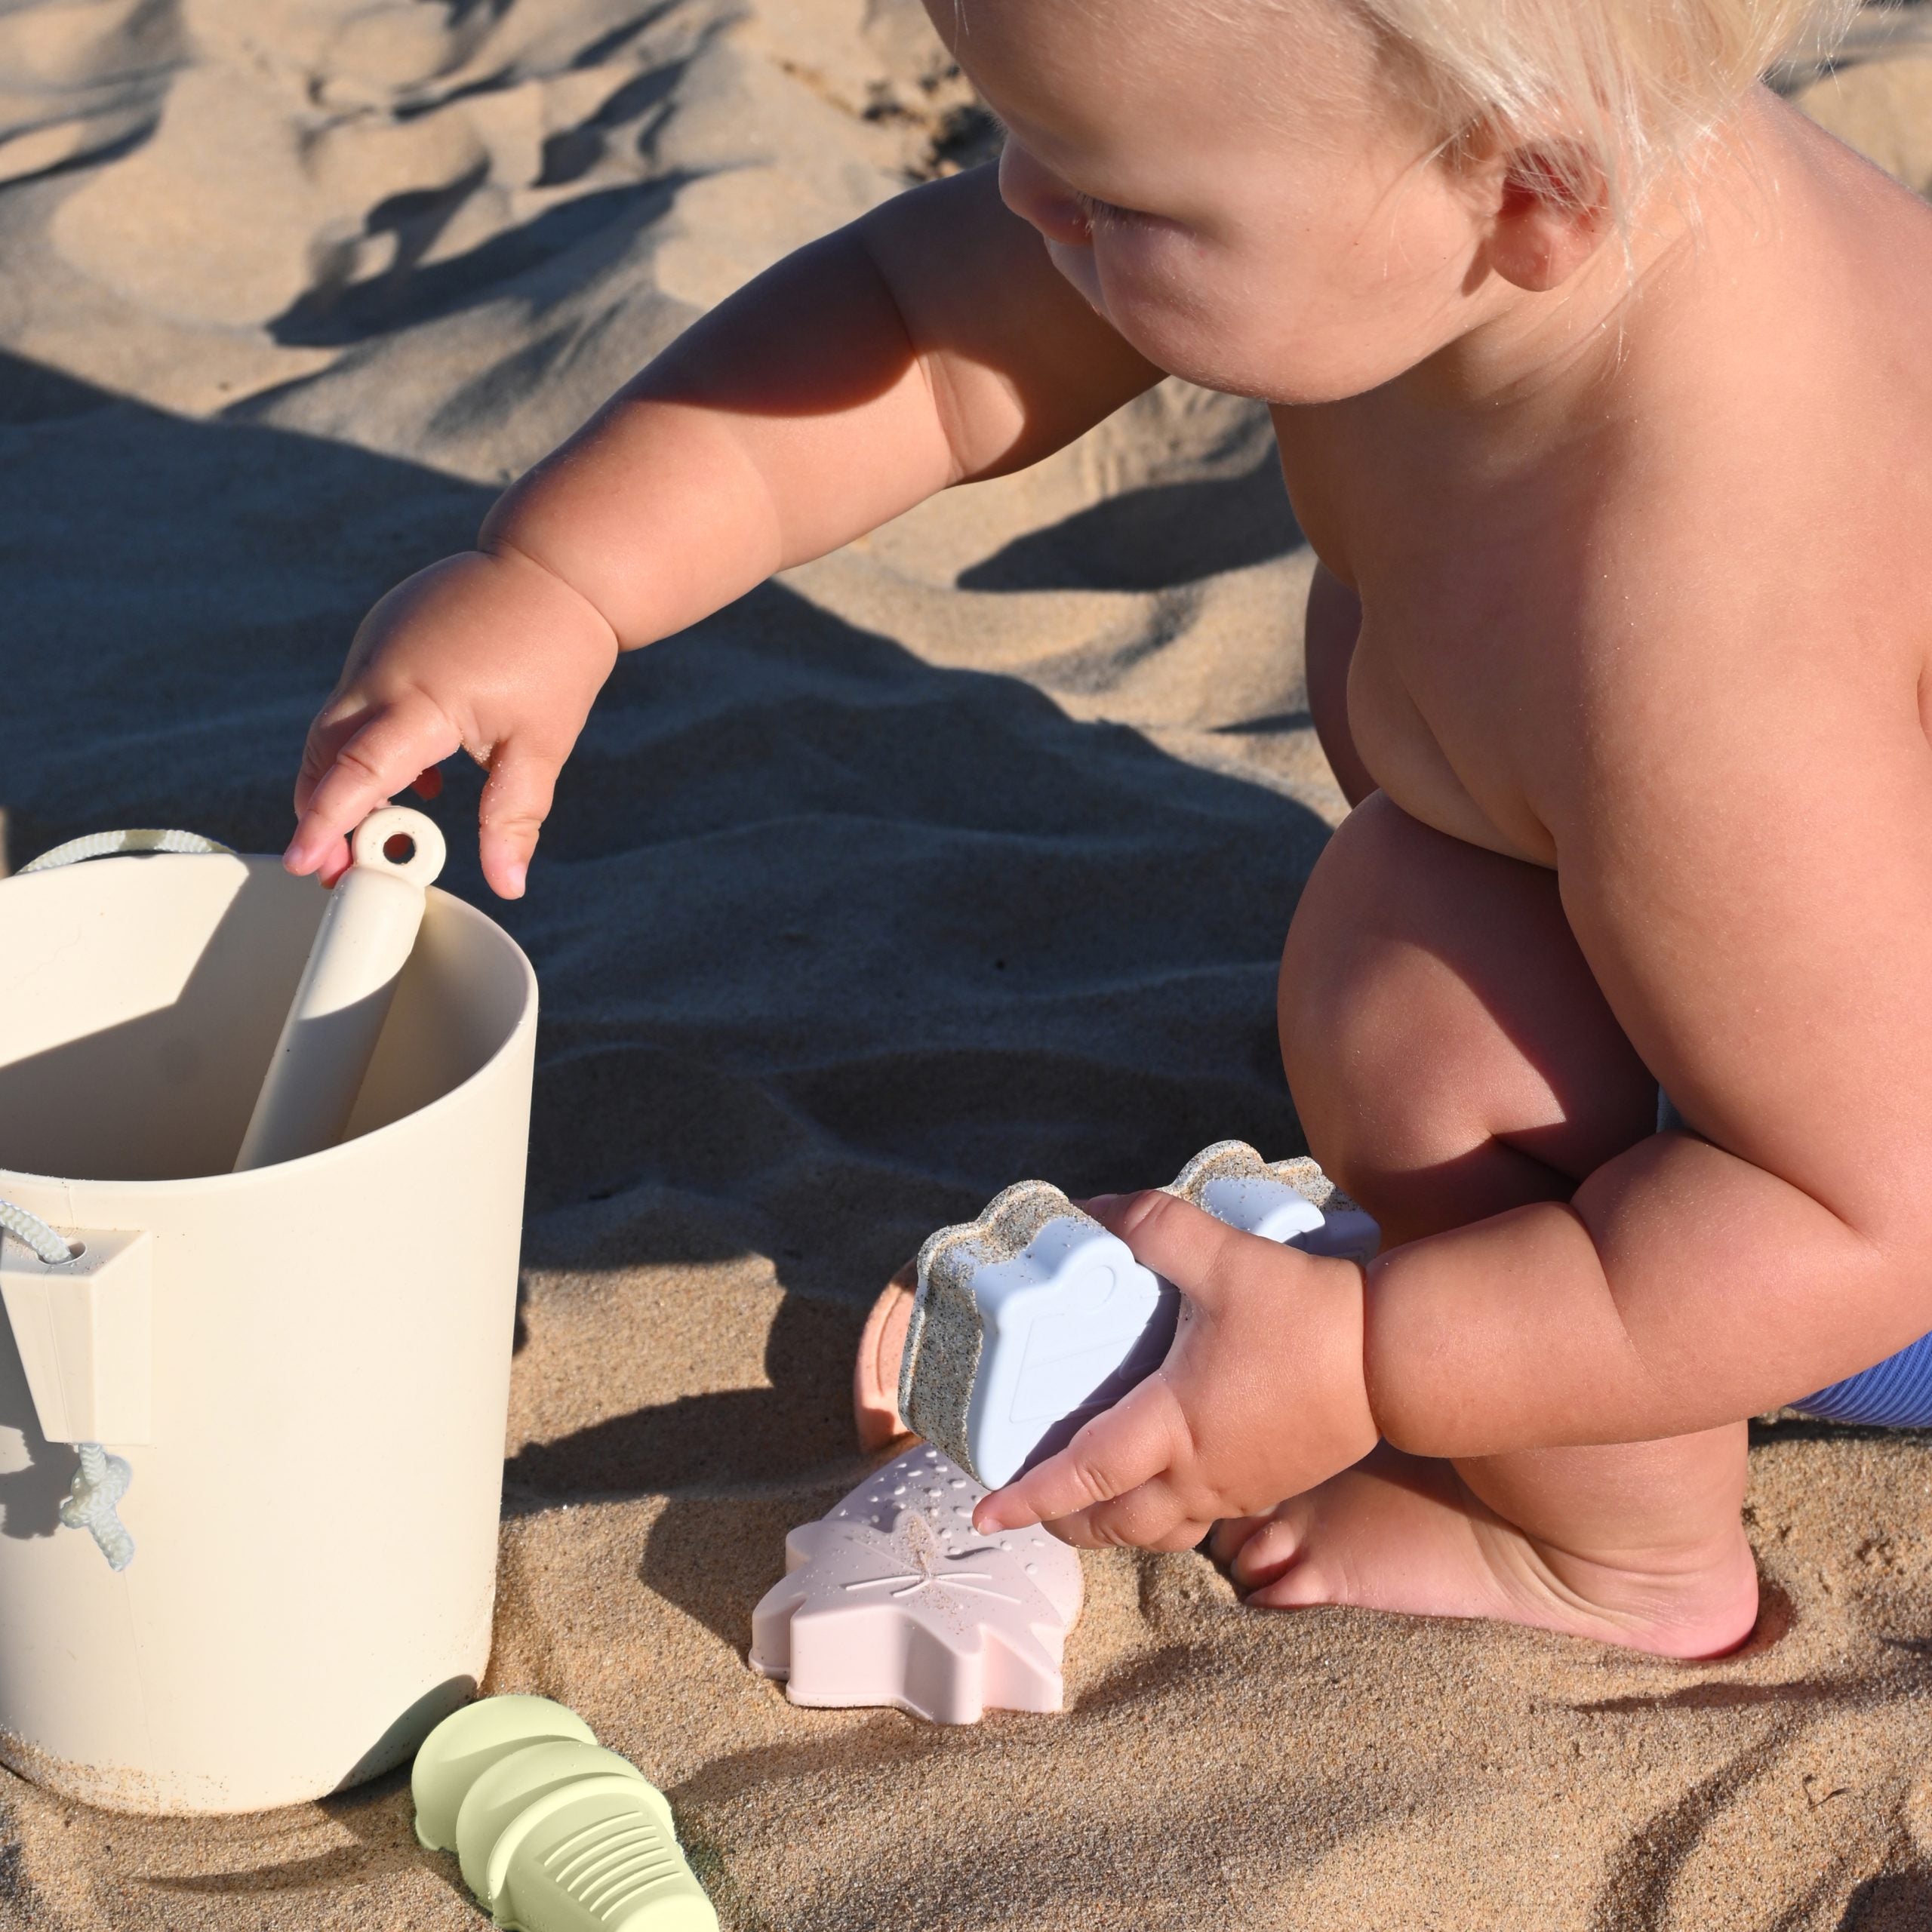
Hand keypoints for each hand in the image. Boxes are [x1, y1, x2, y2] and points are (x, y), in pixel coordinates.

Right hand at [286, 545, 618, 897]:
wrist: (555, 569)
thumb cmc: (554, 655)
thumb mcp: (540, 747)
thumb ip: (513, 819)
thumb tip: (510, 885)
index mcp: (419, 700)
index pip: (356, 774)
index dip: (326, 824)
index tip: (307, 862)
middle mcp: (381, 670)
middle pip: (324, 753)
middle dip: (320, 812)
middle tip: (335, 867)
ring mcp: (374, 647)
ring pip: (335, 725)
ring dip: (342, 779)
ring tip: (376, 832)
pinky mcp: (380, 634)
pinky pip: (358, 699)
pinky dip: (366, 742)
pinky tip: (414, 780)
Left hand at [972, 1189, 1377, 1550]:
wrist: (1396, 1358)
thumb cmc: (1308, 1312)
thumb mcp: (1222, 1257)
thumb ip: (1152, 1228)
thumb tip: (1093, 1209)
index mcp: (1175, 1423)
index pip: (1084, 1474)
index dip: (1030, 1497)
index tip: (986, 1511)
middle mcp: (1201, 1470)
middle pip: (1116, 1523)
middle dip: (1067, 1524)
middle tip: (1032, 1508)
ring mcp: (1239, 1487)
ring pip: (1160, 1530)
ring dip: (1116, 1526)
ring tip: (1088, 1506)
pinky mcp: (1271, 1484)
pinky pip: (1202, 1518)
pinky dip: (1164, 1515)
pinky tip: (1163, 1480)